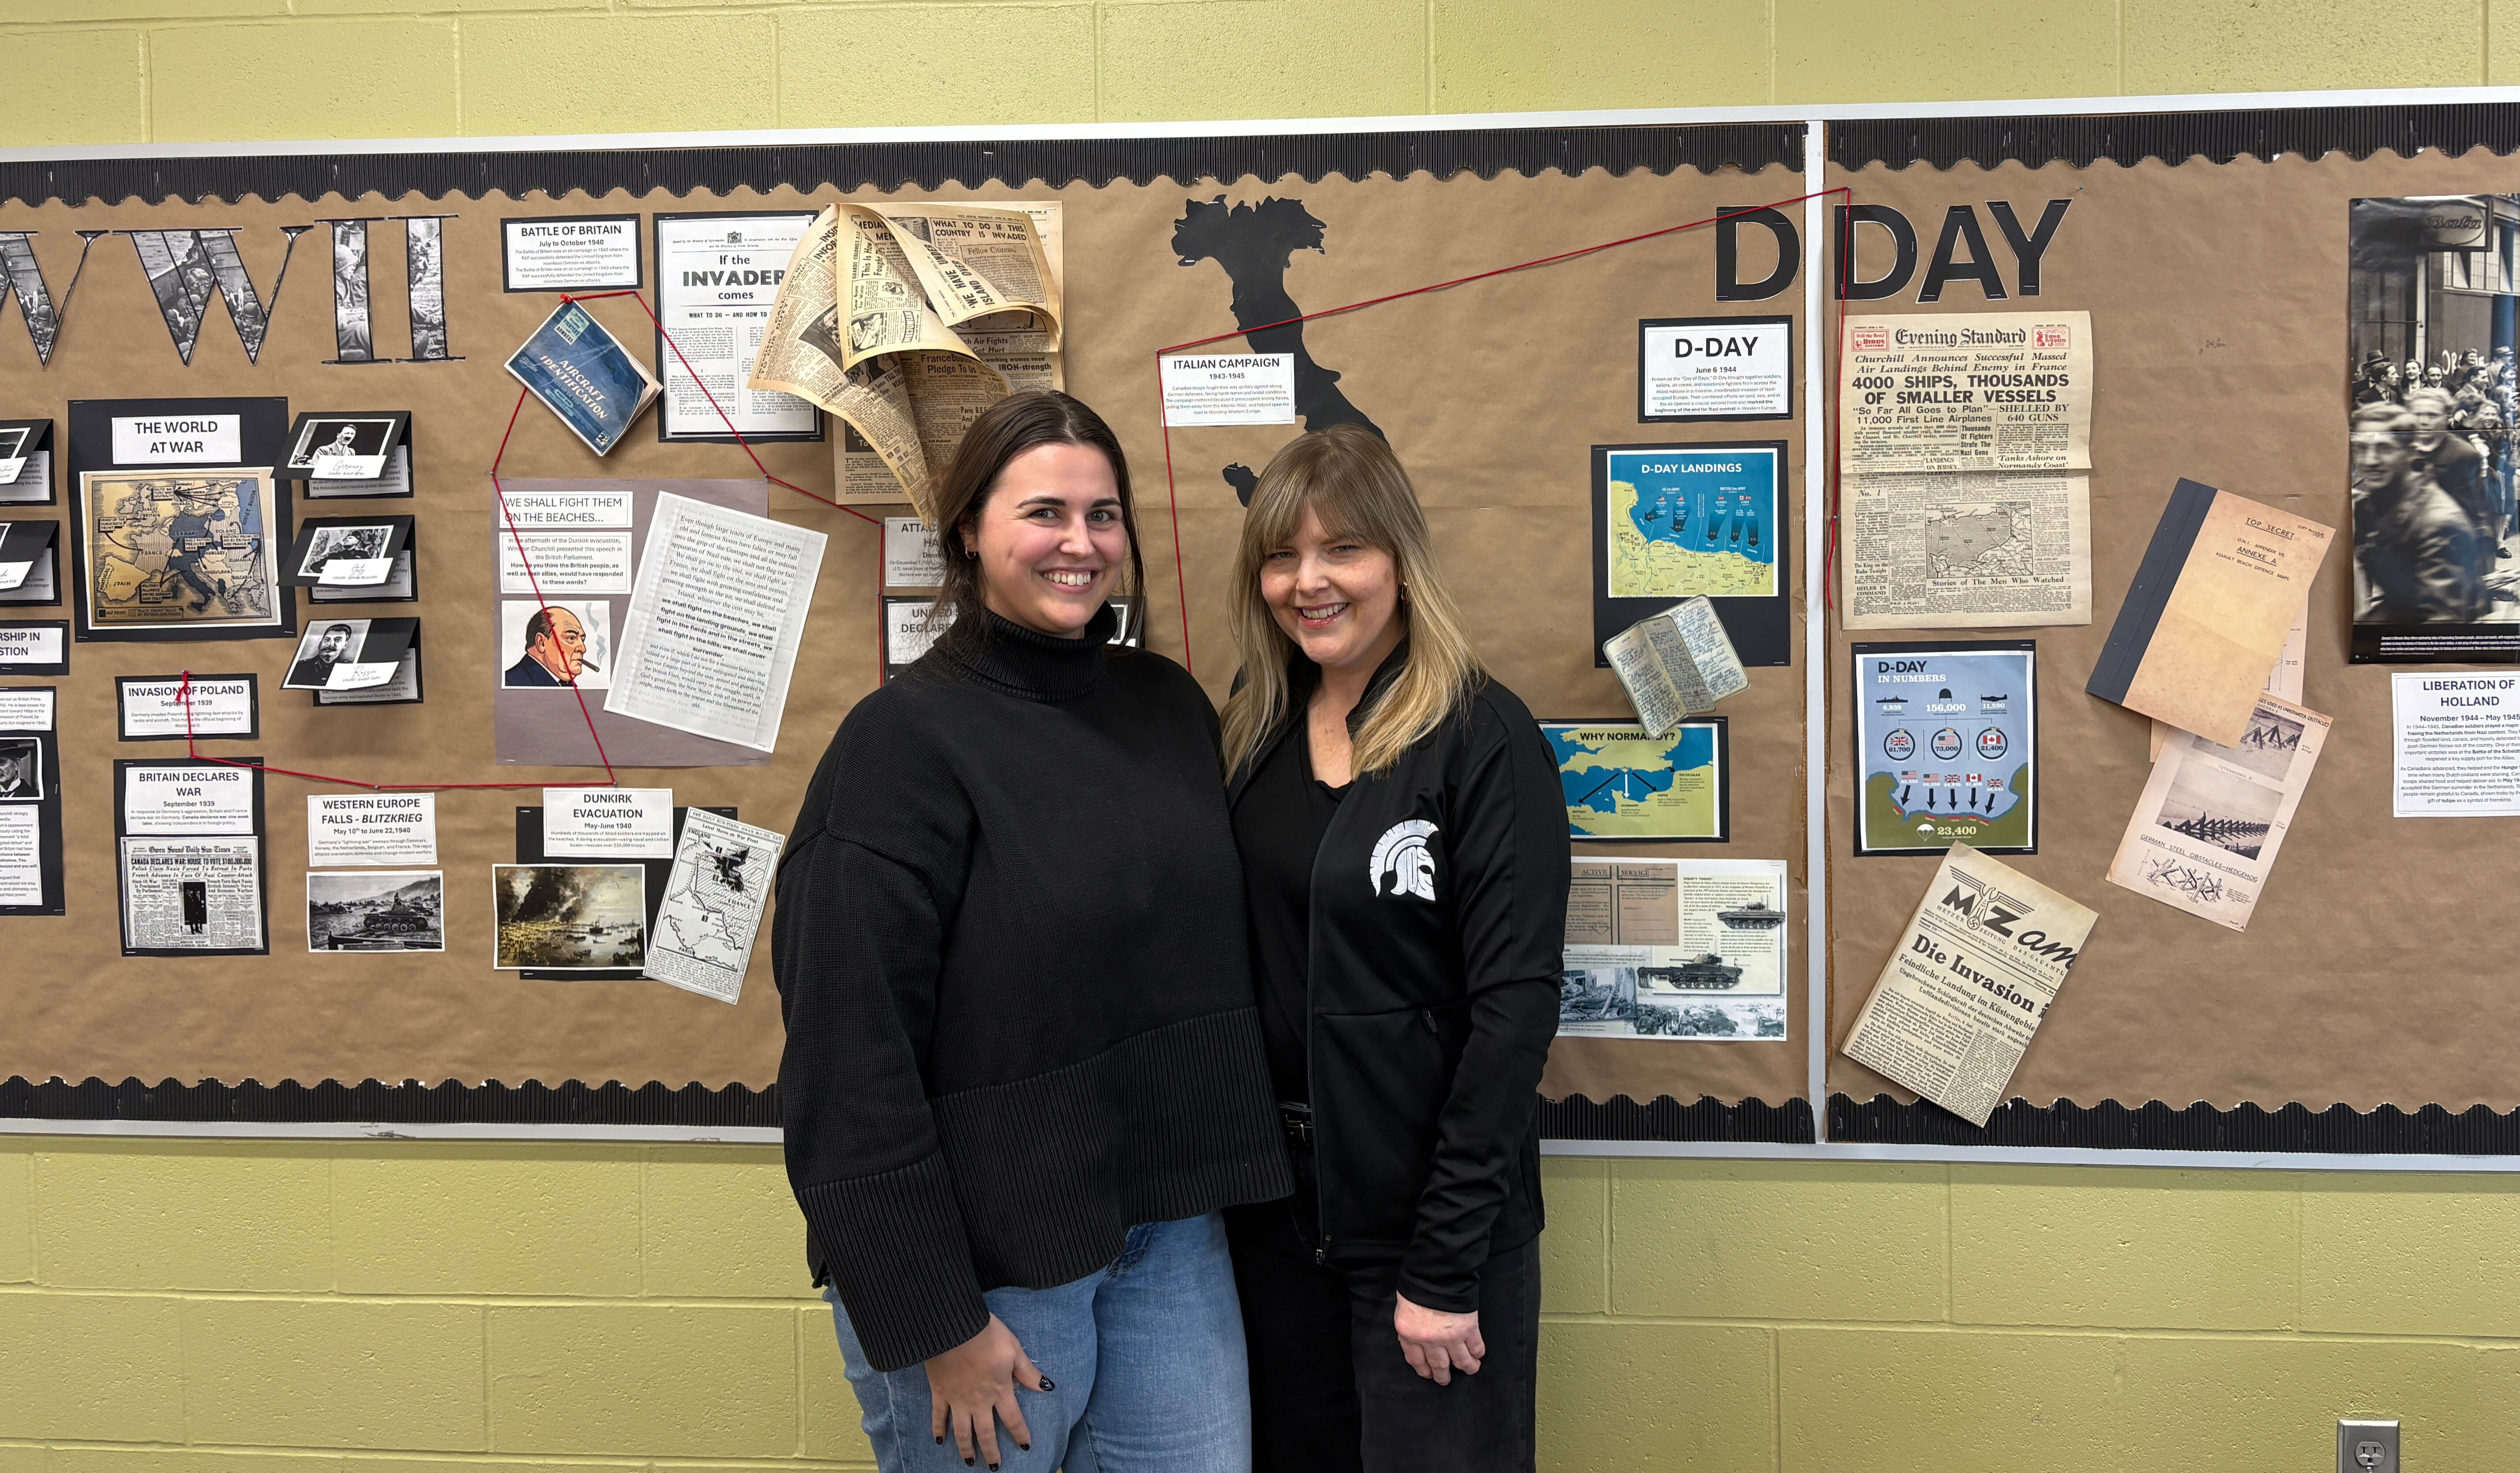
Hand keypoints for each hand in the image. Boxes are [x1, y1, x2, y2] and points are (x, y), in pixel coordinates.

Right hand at [925, 1314, 1048, 1468]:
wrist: (953, 1327)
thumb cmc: (986, 1334)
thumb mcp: (1014, 1349)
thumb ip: (1027, 1372)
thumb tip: (1046, 1387)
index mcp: (999, 1390)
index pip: (1013, 1419)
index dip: (1019, 1434)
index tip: (1025, 1447)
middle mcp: (979, 1401)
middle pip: (985, 1432)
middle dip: (991, 1451)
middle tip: (994, 1467)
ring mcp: (957, 1399)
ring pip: (962, 1430)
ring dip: (966, 1448)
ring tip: (970, 1462)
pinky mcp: (940, 1392)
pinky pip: (938, 1415)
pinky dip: (938, 1428)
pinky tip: (938, 1440)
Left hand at [1393, 1292, 1483, 1385]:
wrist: (1436, 1272)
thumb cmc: (1417, 1285)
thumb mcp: (1404, 1308)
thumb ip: (1410, 1327)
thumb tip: (1416, 1338)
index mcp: (1409, 1334)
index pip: (1415, 1360)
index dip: (1423, 1369)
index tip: (1427, 1373)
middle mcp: (1429, 1340)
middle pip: (1438, 1365)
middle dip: (1442, 1375)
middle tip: (1445, 1380)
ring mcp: (1450, 1336)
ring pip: (1460, 1361)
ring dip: (1467, 1367)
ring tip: (1470, 1370)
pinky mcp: (1468, 1329)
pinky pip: (1475, 1346)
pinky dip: (1478, 1352)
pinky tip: (1478, 1355)